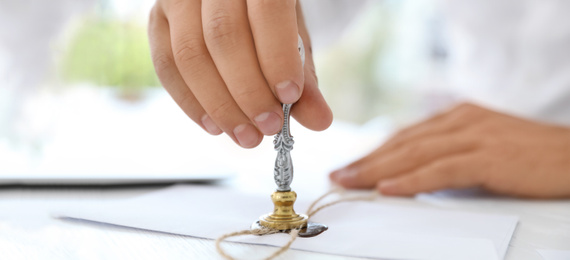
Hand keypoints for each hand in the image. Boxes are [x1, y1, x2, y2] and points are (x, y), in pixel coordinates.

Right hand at [148, 0, 331, 147]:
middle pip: (224, 37)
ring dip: (219, 104)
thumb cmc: (269, 16)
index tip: (290, 96)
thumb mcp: (293, 35)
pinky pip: (166, 64)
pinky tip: (215, 125)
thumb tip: (319, 120)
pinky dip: (190, 102)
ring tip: (246, 135)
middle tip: (269, 127)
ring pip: (190, 54)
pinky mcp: (157, 17)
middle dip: (248, 91)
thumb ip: (304, 74)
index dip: (276, 56)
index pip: (266, 11)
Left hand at [330, 103, 569, 198]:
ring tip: (350, 182)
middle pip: (402, 143)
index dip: (374, 152)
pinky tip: (387, 189)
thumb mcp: (482, 146)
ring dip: (377, 170)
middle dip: (367, 161)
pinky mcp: (487, 157)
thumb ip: (449, 152)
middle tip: (338, 176)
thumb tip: (414, 171)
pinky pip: (440, 170)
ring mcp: (473, 136)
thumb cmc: (529, 155)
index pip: (406, 135)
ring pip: (413, 155)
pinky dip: (411, 181)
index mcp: (458, 117)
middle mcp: (460, 121)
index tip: (350, 166)